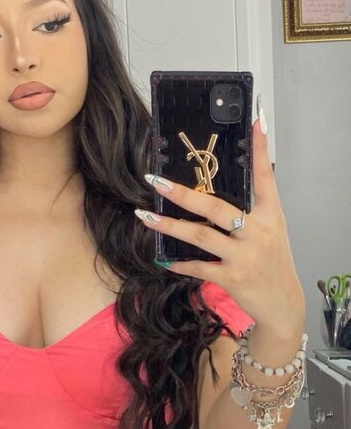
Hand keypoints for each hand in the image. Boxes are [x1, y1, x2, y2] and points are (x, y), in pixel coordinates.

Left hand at [135, 116, 305, 331]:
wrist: (283, 304)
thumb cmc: (272, 262)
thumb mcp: (272, 231)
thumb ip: (253, 210)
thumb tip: (222, 188)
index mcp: (270, 215)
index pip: (264, 177)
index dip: (260, 150)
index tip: (254, 123)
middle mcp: (258, 232)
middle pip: (216, 207)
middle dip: (182, 193)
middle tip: (155, 181)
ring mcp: (245, 256)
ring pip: (200, 235)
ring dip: (169, 225)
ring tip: (145, 216)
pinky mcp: (233, 278)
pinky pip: (198, 266)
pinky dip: (179, 262)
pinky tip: (161, 257)